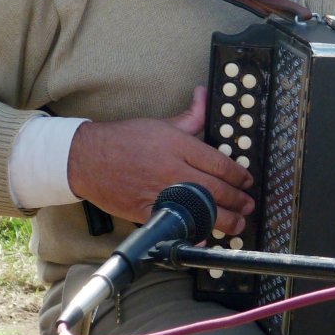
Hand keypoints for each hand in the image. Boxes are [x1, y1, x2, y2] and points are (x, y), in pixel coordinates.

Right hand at [67, 86, 253, 235]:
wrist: (87, 157)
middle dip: (237, 199)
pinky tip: (206, 239)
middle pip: (216, 188)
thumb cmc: (123, 139)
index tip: (246, 180)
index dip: (239, 175)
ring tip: (237, 223)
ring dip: (224, 219)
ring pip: (201, 209)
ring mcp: (161, 191)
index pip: (219, 162)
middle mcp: (173, 169)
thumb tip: (205, 96)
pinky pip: (174, 225)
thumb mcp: (160, 123)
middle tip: (248, 204)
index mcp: (178, 145)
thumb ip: (190, 116)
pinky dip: (192, 235)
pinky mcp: (147, 210)